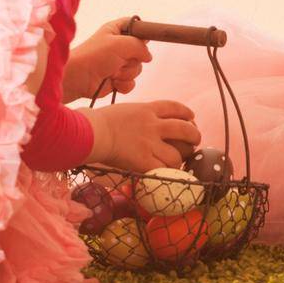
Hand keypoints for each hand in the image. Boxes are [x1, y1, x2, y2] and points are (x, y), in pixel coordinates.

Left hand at [63, 18, 151, 101]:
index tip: (143, 41)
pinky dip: (124, 84)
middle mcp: (118, 46)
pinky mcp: (116, 79)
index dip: (142, 32)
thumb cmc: (95, 56)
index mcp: (116, 30)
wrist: (77, 78)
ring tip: (113, 73)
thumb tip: (148, 56)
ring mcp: (117, 64)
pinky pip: (131, 82)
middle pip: (140, 51)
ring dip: (127, 73)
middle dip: (133, 59)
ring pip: (137, 68)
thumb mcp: (121, 43)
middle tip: (120, 60)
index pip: (136, 26)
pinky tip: (113, 83)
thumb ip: (140, 46)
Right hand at [84, 100, 199, 171]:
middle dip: (194, 136)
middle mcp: (152, 125)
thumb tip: (145, 123)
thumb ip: (138, 116)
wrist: (89, 132)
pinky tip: (167, 175)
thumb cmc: (96, 122)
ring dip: (181, 160)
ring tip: (179, 162)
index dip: (187, 113)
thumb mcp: (124, 111)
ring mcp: (149, 144)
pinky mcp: (143, 161)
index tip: (191, 118)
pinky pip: (163, 171)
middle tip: (194, 142)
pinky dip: (166, 174)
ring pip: (177, 155)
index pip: (175, 107)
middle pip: (185, 129)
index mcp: (146, 109)